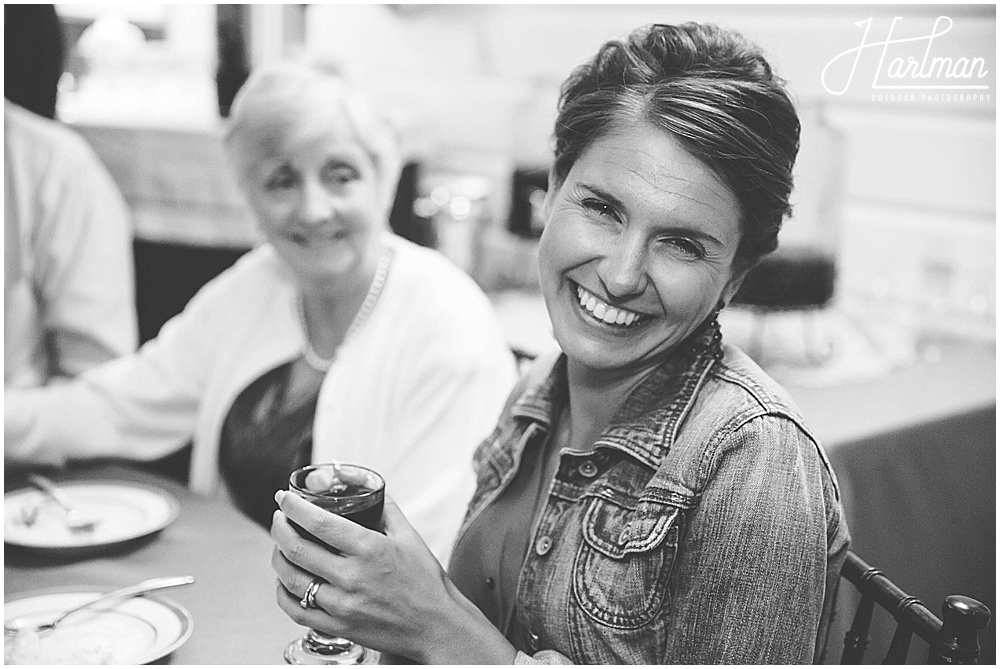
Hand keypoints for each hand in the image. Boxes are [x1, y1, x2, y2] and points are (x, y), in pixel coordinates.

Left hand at [271, 491, 515, 663]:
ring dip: (278, 557)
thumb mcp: (410, 537)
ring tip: (279, 545)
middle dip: (279, 527)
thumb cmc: (426, 582)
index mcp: (370, 549)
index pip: (319, 522)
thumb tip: (369, 488)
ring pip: (291, 579)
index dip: (294, 507)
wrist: (437, 626)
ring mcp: (342, 605)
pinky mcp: (338, 628)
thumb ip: (386, 510)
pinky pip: (296, 610)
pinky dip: (283, 593)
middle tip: (279, 517)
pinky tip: (285, 580)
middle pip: (297, 548)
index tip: (285, 497)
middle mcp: (352, 577)